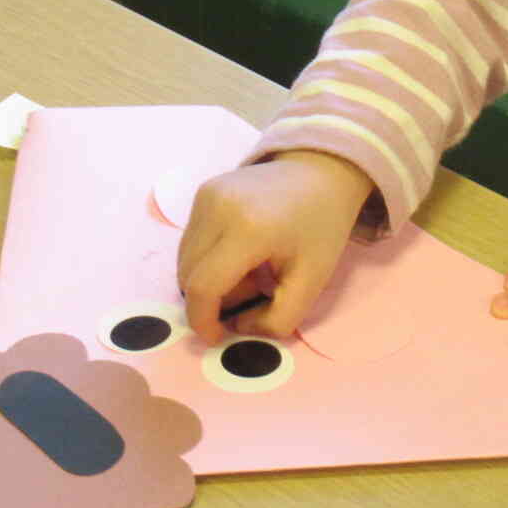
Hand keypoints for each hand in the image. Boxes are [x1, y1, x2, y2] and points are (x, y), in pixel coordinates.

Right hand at [177, 151, 374, 344]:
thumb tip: (237, 328)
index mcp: (249, 229)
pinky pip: (190, 241)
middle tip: (256, 291)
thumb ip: (278, 320)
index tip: (218, 337)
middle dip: (215, 298)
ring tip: (252, 270)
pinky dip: (208, 258)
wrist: (322, 171)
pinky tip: (242, 251)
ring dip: (211, 279)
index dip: (203, 320)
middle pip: (190, 276)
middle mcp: (218, 207)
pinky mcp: (202, 191)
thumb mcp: (313, 281)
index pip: (204, 287)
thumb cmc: (321, 227)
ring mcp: (206, 195)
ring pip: (185, 260)